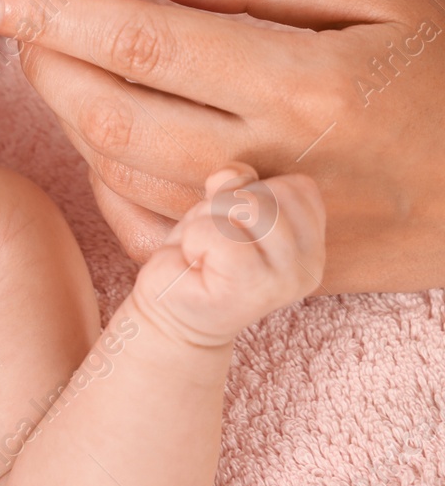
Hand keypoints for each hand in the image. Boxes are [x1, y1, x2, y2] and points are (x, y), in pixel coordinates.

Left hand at [0, 0, 444, 293]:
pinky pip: (146, 230)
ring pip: (114, 173)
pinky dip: (103, 180)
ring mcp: (259, 223)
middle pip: (102, 114)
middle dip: (37, 63)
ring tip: (59, 63)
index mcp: (294, 78)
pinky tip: (105, 137)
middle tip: (13, 22)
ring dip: (64, 115)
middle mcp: (266, 158)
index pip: (131, 37)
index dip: (36, 11)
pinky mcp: (261, 268)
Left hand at [129, 164, 324, 347]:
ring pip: (247, 208)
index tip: (234, 219)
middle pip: (272, 193)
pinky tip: (196, 261)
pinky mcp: (251, 287)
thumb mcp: (225, 209)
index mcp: (312, 244)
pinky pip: (221, 234)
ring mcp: (284, 279)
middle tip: (213, 235)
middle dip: (227, 202)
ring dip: (209, 219)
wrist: (173, 311)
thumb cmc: (204, 255)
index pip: (298, 187)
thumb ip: (238, 185)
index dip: (254, 190)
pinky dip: (195, 238)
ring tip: (205, 248)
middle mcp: (309, 264)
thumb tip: (234, 174)